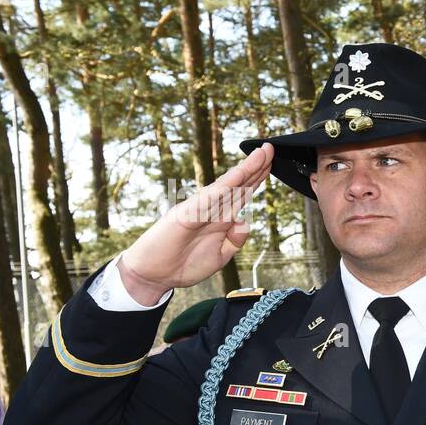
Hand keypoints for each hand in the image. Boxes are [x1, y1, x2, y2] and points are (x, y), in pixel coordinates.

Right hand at [118, 144, 275, 305]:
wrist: (154, 276)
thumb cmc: (184, 264)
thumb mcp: (220, 255)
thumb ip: (235, 240)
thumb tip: (245, 223)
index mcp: (220, 218)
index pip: (242, 194)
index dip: (257, 179)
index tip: (271, 163)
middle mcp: (210, 209)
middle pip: (238, 185)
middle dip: (255, 167)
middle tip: (270, 148)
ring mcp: (198, 209)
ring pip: (226, 187)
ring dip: (244, 170)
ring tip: (260, 154)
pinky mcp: (185, 215)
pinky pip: (207, 199)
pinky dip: (223, 188)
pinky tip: (238, 175)